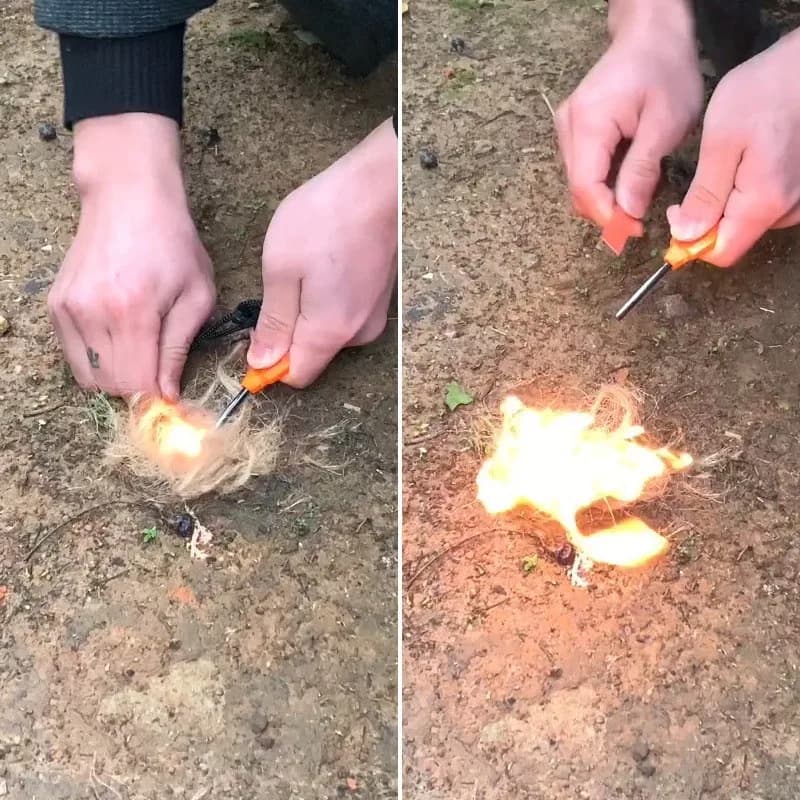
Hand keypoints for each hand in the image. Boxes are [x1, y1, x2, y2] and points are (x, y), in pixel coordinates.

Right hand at [48, 114, 215, 397]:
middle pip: (110, 387)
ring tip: (141, 355)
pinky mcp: (56, 306)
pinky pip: (73, 357)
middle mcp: (93, 313)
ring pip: (89, 377)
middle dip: (138, 392)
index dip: (156, 400)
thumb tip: (168, 396)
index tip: (172, 398)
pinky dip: (97, 362)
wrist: (129, 198)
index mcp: (134, 312)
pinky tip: (119, 340)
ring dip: (117, 379)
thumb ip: (179, 349)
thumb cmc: (174, 244)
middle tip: (159, 376)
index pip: (136, 385)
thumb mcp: (197, 295)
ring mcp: (68, 310)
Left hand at [248, 118, 396, 387]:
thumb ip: (274, 322)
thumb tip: (262, 363)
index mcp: (329, 332)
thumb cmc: (327, 219)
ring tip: (308, 267)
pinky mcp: (379, 299)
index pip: (296, 376)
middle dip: (289, 332)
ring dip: (309, 313)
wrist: (381, 186)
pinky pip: (345, 314)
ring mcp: (373, 316)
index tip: (256, 333)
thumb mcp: (282, 269)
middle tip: (281, 284)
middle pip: (312, 355)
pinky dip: (329, 299)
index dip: (269, 363)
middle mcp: (357, 334)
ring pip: (328, 333)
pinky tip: (327, 264)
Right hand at [556, 0, 702, 224]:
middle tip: (640, 222)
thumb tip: (627, 213)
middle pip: (577, 189)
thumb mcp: (665, 123)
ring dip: (606, 198)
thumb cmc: (664, 70)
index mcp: (589, 124)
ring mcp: (567, 128)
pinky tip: (628, 177)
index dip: (607, 217)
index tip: (633, 231)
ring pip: (579, 182)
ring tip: (639, 195)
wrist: (651, 33)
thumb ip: (641, 170)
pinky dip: (604, 182)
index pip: (585, 187)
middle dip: (606, 212)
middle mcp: (568, 128)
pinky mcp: (573, 129)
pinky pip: (584, 168)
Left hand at [668, 29, 799, 266]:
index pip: (721, 253)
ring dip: (730, 204)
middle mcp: (788, 210)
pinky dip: (751, 193)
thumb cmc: (766, 93)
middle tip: (700, 179)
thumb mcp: (722, 142)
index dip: (690, 242)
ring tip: (729, 162)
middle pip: (735, 238)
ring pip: (751, 222)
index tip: (676, 210)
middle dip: (708, 220)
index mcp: (764, 203)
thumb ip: (704, 194)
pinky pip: (770, 205)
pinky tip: (750, 161)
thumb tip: (685, 237)